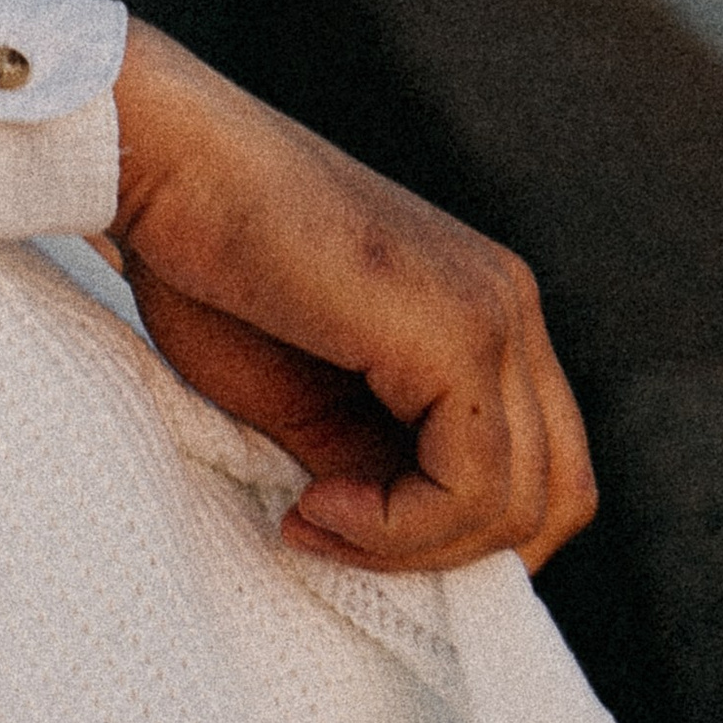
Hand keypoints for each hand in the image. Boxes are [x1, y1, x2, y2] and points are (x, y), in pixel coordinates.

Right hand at [107, 20, 594, 574]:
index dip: (452, 536)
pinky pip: (474, 483)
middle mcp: (513, 309)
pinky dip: (398, 526)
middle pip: (556, 498)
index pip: (540, 473)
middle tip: (330, 535)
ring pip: (524, 504)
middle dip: (446, 554)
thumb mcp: (311, 403)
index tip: (335, 524)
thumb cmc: (210, 272)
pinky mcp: (461, 329)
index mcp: (489, 317)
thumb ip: (379, 466)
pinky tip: (318, 500)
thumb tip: (413, 546)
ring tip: (313, 516)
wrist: (167, 169)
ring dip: (411, 547)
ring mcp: (497, 313)